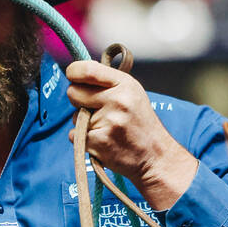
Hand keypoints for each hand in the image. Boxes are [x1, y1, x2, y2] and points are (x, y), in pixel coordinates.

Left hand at [65, 60, 197, 209]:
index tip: (73, 77)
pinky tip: (102, 141)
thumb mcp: (132, 94)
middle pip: (74, 92)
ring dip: (84, 124)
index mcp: (125, 84)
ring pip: (75, 117)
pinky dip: (83, 140)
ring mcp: (108, 121)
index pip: (87, 70)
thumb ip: (108, 83)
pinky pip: (74, 135)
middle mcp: (117, 100)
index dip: (73, 72)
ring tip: (106, 129)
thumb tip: (78, 73)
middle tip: (94, 109)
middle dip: (78, 100)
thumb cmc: (140, 124)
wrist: (155, 157)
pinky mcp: (99, 141)